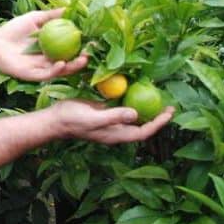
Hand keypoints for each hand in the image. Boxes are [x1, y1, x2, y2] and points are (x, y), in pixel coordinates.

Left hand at [0, 8, 87, 80]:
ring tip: (83, 59)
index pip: (70, 49)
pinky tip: (62, 64)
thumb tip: (69, 7)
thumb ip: (51, 15)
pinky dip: (55, 70)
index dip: (81, 46)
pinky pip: (45, 75)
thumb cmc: (12, 30)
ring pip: (60, 71)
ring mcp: (40, 70)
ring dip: (72, 67)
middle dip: (82, 59)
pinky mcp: (30, 76)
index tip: (93, 40)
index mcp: (50, 49)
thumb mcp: (34, 19)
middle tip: (92, 52)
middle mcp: (47, 61)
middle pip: (69, 62)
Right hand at [53, 100, 174, 143]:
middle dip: (156, 117)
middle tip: (169, 105)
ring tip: (155, 96)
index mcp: (116, 134)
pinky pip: (120, 106)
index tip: (169, 112)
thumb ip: (114, 116)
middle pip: (141, 125)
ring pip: (132, 115)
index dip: (157, 123)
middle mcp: (115, 129)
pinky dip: (129, 99)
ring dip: (144, 108)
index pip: (143, 131)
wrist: (55, 119)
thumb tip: (135, 114)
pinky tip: (132, 89)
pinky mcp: (102, 112)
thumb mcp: (94, 118)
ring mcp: (109, 121)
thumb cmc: (73, 121)